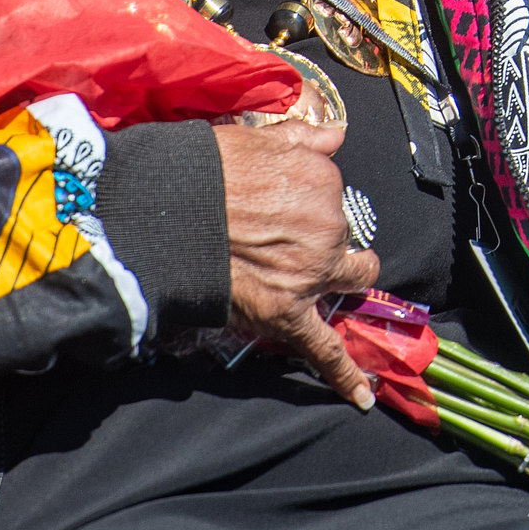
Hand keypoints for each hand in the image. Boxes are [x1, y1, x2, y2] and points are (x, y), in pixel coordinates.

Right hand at [220, 117, 378, 407]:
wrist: (166, 212)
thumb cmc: (203, 170)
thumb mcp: (258, 137)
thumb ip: (304, 136)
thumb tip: (336, 133)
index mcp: (322, 179)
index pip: (330, 193)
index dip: (306, 201)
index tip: (282, 202)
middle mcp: (327, 225)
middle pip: (342, 237)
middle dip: (324, 238)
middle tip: (289, 239)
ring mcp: (311, 272)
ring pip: (347, 279)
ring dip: (338, 280)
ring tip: (315, 280)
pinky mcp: (288, 312)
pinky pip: (325, 349)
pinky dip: (345, 375)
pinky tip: (363, 396)